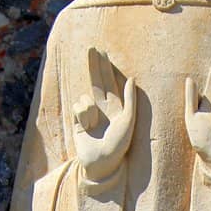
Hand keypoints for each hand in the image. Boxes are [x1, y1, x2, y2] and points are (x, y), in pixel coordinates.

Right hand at [73, 47, 136, 181]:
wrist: (101, 163)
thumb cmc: (118, 145)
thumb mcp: (128, 121)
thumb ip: (130, 100)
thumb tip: (132, 78)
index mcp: (116, 107)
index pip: (111, 82)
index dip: (106, 67)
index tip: (103, 52)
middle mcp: (103, 109)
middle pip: (97, 81)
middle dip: (94, 65)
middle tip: (91, 48)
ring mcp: (89, 114)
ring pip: (85, 97)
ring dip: (88, 108)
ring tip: (94, 124)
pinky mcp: (78, 121)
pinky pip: (78, 106)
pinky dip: (82, 114)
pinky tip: (87, 127)